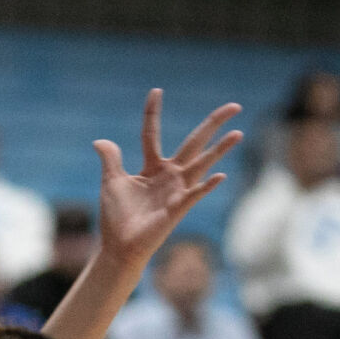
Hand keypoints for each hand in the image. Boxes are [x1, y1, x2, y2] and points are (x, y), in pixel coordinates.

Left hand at [93, 90, 242, 270]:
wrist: (119, 247)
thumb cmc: (116, 218)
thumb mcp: (111, 183)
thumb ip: (111, 160)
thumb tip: (100, 141)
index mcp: (152, 167)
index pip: (152, 134)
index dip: (153, 113)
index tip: (156, 91)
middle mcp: (169, 175)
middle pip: (194, 142)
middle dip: (213, 124)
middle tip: (234, 106)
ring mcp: (176, 190)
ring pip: (202, 164)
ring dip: (220, 149)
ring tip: (238, 133)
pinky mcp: (177, 208)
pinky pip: (195, 194)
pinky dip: (206, 186)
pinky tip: (220, 175)